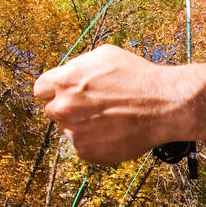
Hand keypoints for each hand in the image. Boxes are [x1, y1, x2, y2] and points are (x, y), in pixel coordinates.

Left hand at [33, 44, 185, 165]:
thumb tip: (65, 74)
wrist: (164, 106)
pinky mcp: (87, 152)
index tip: (67, 93)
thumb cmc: (138, 77)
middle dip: (68, 108)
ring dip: (82, 126)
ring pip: (68, 130)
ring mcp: (74, 132)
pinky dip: (95, 141)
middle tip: (93, 107)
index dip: (55, 90)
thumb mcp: (104, 55)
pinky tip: (114, 131)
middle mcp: (64, 108)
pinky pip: (83, 146)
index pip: (41, 89)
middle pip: (52, 111)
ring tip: (109, 119)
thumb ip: (77, 66)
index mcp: (64, 81)